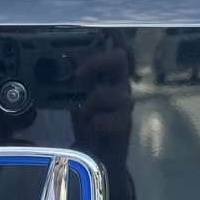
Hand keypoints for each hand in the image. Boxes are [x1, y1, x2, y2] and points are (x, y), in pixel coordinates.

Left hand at [71, 48, 133, 167]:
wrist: (99, 157)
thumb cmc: (90, 125)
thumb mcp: (80, 99)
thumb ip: (80, 81)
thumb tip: (73, 58)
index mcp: (113, 79)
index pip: (117, 53)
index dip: (108, 42)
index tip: (91, 44)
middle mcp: (122, 88)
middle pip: (119, 59)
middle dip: (95, 61)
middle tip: (78, 74)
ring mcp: (126, 105)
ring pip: (101, 93)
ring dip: (85, 108)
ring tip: (84, 122)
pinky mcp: (125, 125)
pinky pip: (100, 120)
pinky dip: (90, 127)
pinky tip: (94, 135)